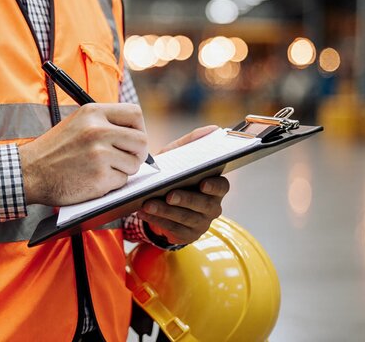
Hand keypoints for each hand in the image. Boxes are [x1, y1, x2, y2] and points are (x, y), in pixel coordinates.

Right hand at [19, 103, 147, 205]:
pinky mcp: (99, 177)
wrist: (29, 173)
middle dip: (137, 153)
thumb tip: (135, 134)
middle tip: (126, 159)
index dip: (139, 128)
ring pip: (134, 163)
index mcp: (93, 112)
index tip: (132, 139)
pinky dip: (112, 184)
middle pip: (141, 140)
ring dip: (124, 170)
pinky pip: (122, 181)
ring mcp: (99, 154)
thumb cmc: (54, 151)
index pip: (135, 114)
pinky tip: (93, 180)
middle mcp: (98, 130)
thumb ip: (104, 123)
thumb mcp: (77, 123)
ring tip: (102, 169)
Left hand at [137, 126, 229, 244]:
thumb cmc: (174, 175)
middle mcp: (212, 206)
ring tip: (147, 204)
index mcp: (215, 186)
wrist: (161, 200)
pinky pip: (172, 229)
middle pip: (202, 204)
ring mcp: (201, 223)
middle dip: (185, 199)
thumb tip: (214, 128)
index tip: (202, 183)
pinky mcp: (187, 235)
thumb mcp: (179, 157)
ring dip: (165, 211)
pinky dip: (156, 220)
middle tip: (169, 194)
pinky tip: (143, 212)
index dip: (214, 186)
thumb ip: (193, 142)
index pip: (222, 186)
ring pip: (185, 218)